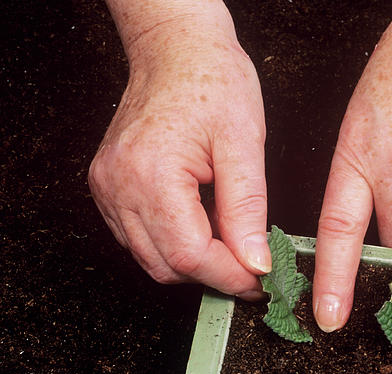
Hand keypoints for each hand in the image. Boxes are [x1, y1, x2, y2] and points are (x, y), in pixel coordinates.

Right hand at [89, 20, 269, 298]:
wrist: (177, 52)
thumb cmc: (213, 84)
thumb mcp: (245, 145)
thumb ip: (248, 210)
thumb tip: (256, 263)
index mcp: (152, 174)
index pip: (189, 256)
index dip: (230, 277)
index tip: (261, 281)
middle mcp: (120, 186)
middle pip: (167, 266)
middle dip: (214, 275)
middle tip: (252, 266)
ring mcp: (108, 189)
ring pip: (151, 260)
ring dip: (194, 264)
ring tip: (231, 245)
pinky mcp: (108, 189)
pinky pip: (139, 240)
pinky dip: (174, 246)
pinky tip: (203, 228)